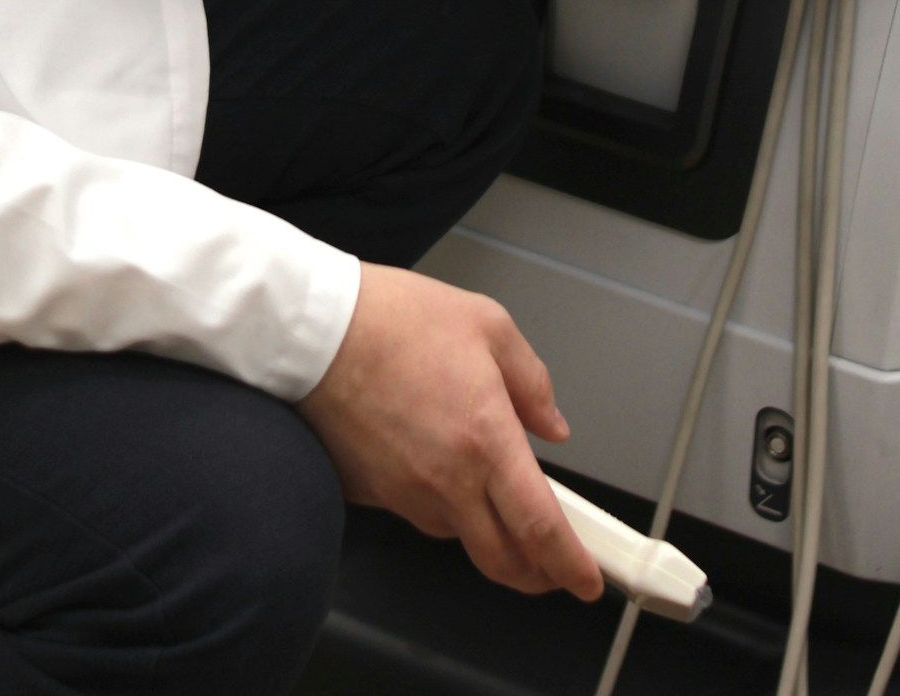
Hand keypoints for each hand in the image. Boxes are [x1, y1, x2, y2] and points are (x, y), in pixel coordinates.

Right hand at [298, 264, 603, 599]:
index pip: (541, 529)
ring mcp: (404, 495)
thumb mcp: (486, 323)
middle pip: (502, 562)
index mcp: (486, 439)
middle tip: (552, 564)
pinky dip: (434, 499)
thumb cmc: (393, 318)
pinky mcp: (370, 495)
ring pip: (458, 535)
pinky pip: (414, 511)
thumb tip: (551, 424)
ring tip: (482, 483)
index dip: (571, 566)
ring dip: (482, 528)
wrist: (313, 327)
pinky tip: (426, 456)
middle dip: (536, 575)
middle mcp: (447, 481)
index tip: (587, 580)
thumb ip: (531, 380)